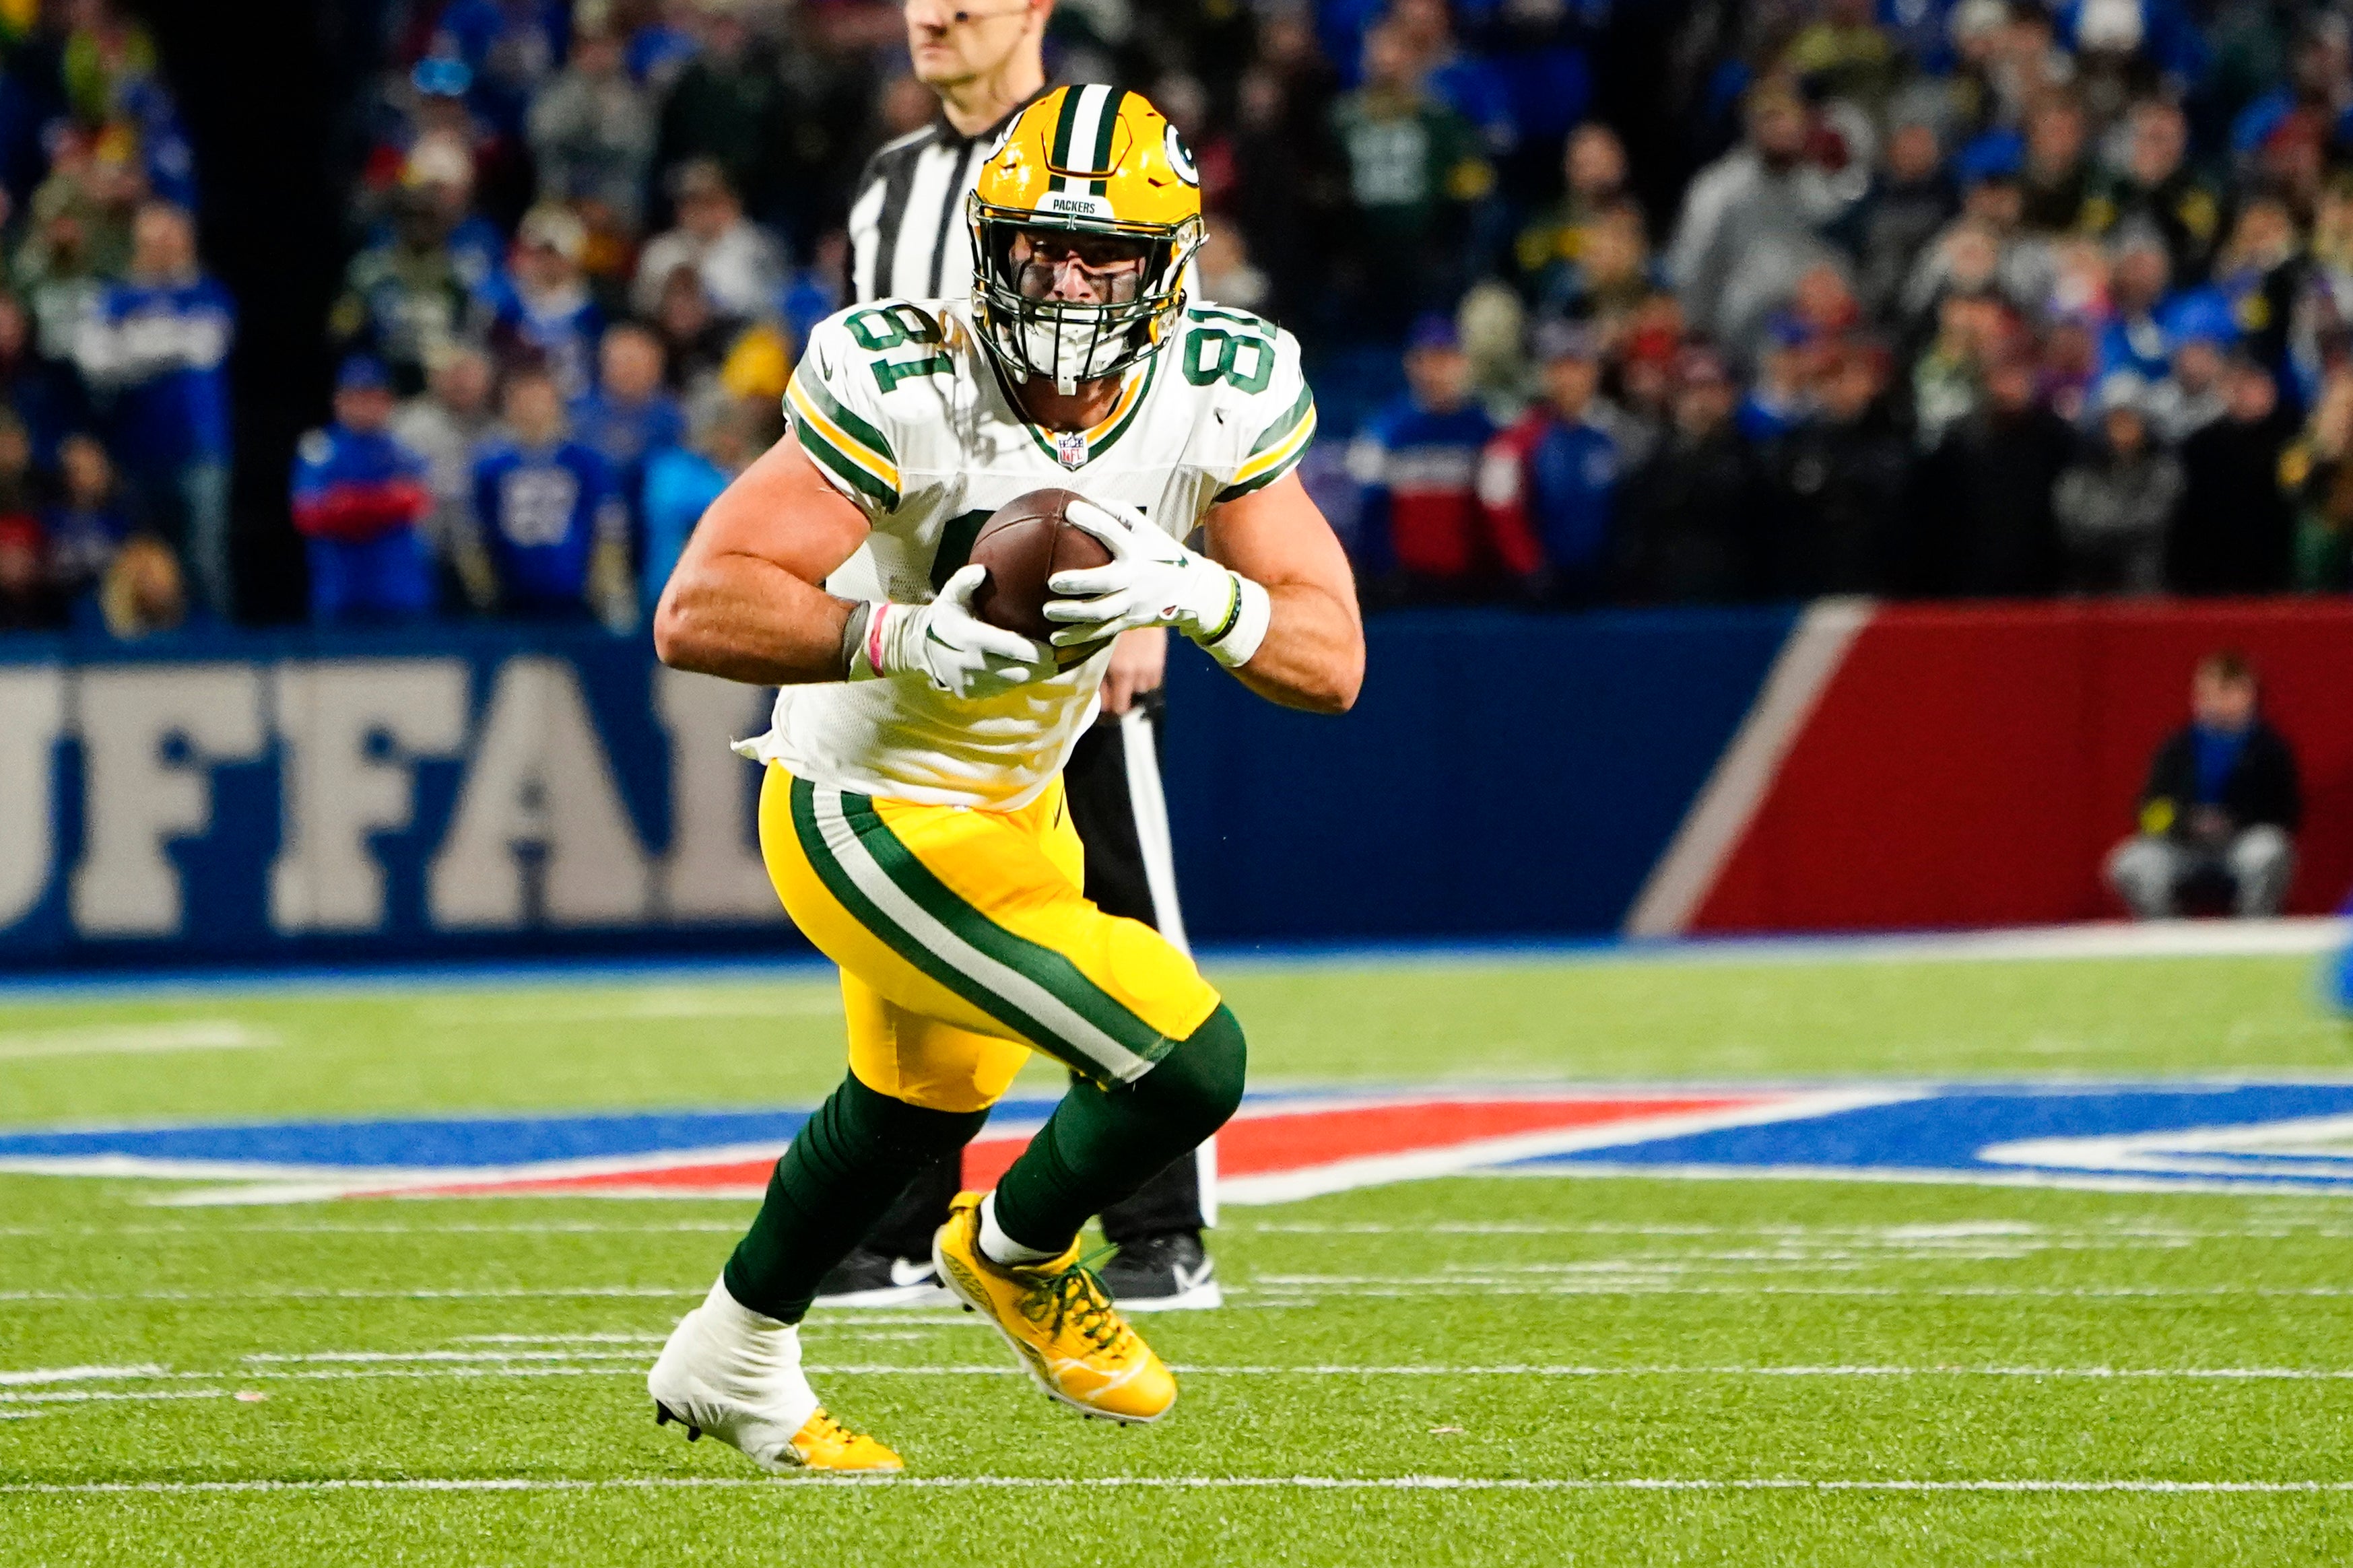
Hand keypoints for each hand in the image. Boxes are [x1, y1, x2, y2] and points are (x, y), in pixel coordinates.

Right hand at [875, 563, 1053, 697]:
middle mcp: (972, 664)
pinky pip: (1002, 689)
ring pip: (1013, 683)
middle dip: (1042, 667)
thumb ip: (964, 582)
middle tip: (1059, 658)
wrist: (919, 648)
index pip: (1011, 648)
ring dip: (1032, 676)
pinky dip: (1016, 681)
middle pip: (1018, 671)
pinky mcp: (971, 694)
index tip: (1054, 649)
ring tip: (1049, 666)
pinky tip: (1027, 672)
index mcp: (970, 638)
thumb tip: (981, 570)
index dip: (1036, 652)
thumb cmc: (943, 616)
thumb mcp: (949, 596)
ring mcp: (972, 683)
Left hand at [1044, 497, 1242, 647]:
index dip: (1093, 519)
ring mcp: (1133, 602)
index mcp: (1138, 549)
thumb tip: (1081, 500)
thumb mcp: (1148, 530)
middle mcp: (1136, 577)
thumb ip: (1118, 513)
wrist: (1192, 590)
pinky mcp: (1130, 621)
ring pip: (1100, 612)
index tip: (1069, 510)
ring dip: (1073, 614)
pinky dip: (1078, 637)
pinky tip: (1055, 638)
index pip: (1114, 531)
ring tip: (1046, 611)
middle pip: (1105, 581)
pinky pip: (1101, 632)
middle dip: (1078, 582)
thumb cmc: (1161, 553)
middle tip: (1052, 581)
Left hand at [1098, 626, 1166, 714]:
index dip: (1106, 704)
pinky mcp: (1160, 660)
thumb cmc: (1111, 618)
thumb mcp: (1098, 644)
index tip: (1101, 699)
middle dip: (1118, 695)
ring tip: (1126, 670)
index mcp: (1119, 671)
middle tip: (1111, 684)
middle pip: (1127, 701)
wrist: (1138, 600)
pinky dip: (1146, 676)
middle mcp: (1137, 673)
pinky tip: (1139, 664)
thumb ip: (1095, 668)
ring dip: (1133, 684)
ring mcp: (1150, 668)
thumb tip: (1092, 688)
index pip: (1115, 705)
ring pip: (1141, 689)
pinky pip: (1154, 680)